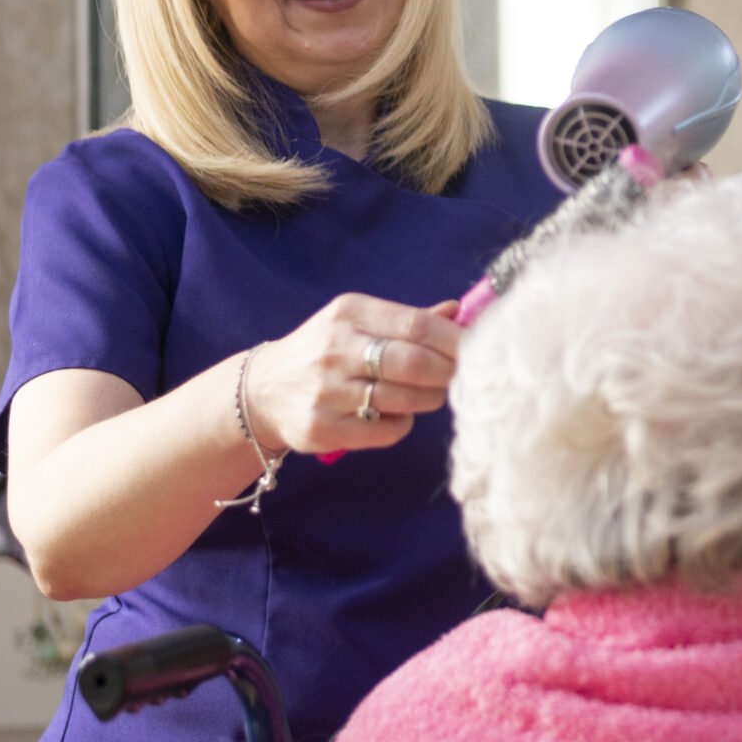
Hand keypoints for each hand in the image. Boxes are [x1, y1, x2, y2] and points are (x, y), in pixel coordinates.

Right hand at [243, 295, 463, 457]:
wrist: (262, 391)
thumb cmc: (325, 352)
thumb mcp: (357, 322)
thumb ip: (407, 319)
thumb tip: (458, 311)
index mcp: (349, 313)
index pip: (416, 324)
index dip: (454, 340)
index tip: (479, 349)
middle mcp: (335, 349)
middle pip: (413, 363)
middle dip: (449, 372)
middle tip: (462, 376)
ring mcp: (326, 391)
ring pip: (404, 400)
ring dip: (430, 398)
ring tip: (429, 394)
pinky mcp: (322, 428)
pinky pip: (386, 431)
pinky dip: (402, 424)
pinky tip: (394, 414)